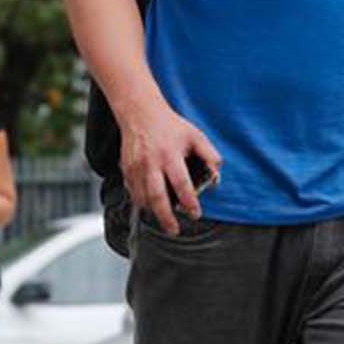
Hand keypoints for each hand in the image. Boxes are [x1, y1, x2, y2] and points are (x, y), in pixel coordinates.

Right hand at [120, 102, 222, 237]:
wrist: (140, 113)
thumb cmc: (170, 126)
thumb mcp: (195, 136)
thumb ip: (209, 155)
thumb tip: (216, 177)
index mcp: (171, 155)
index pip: (181, 184)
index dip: (189, 202)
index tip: (195, 214)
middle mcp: (151, 163)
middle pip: (158, 197)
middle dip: (166, 217)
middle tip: (174, 230)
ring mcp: (136, 167)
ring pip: (142, 198)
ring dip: (153, 212)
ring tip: (164, 219)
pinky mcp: (126, 169)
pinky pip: (132, 192)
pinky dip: (141, 202)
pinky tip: (150, 206)